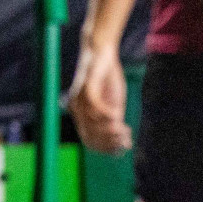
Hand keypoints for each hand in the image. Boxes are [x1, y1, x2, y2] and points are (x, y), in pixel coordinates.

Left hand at [69, 40, 131, 154]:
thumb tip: (125, 145)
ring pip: (92, 123)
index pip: (89, 142)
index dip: (106, 148)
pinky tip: (118, 116)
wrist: (102, 53)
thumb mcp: (114, 105)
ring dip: (110, 130)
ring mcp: (79, 99)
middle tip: (126, 138)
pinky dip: (107, 114)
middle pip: (89, 137)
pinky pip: (94, 106)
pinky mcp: (86, 87)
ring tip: (125, 129)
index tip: (122, 148)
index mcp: (81, 115)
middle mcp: (76, 109)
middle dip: (109, 142)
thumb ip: (116, 123)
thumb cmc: (108, 80)